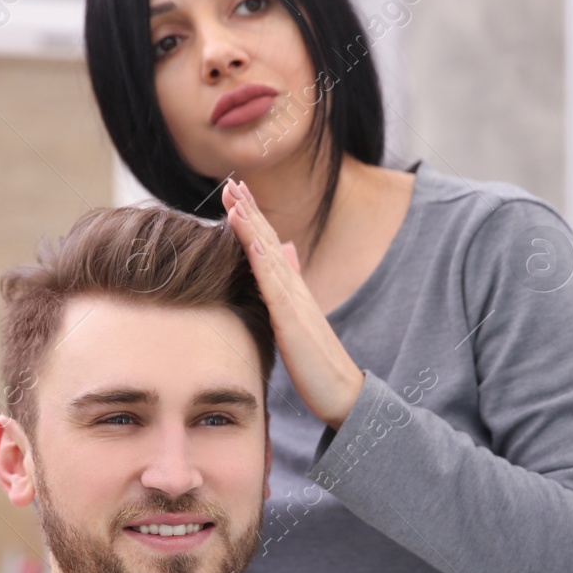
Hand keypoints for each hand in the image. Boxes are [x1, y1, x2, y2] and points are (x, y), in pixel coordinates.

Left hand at [221, 180, 364, 429]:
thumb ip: (287, 289)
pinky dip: (262, 261)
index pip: (266, 247)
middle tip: (231, 181)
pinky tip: (251, 242)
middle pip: (267, 241)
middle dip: (249, 209)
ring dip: (251, 225)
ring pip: (268, 256)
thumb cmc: (316, 363)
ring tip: (235, 198)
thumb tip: (282, 257)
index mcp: (291, 290)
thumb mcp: (296, 322)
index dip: (251, 218)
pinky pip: (275, 286)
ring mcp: (295, 302)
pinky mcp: (293, 321)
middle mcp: (294, 289)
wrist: (341, 391)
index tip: (235, 192)